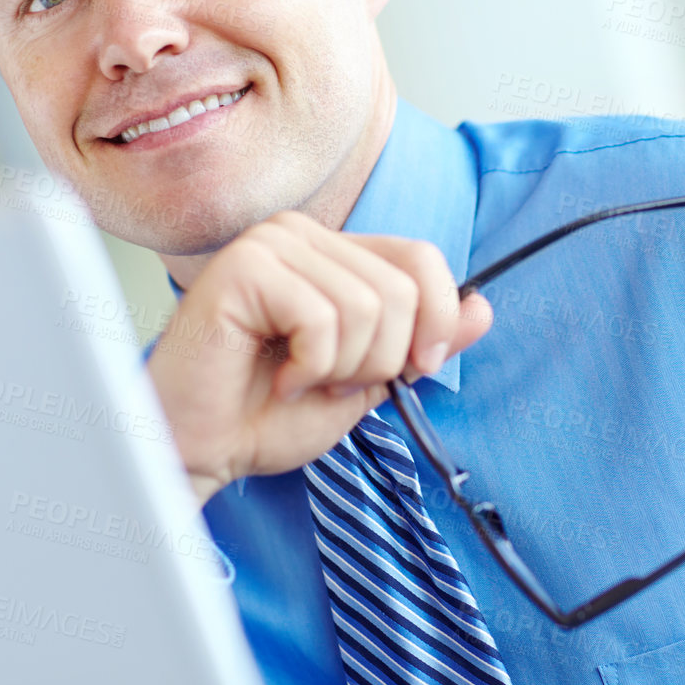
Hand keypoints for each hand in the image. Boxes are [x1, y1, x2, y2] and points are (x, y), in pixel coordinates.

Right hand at [146, 211, 492, 501]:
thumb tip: (484, 308)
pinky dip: (310, 367)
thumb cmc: (265, 416)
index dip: (437, 321)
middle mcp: (301, 234)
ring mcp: (269, 243)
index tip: (414, 370)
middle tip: (329, 381)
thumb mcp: (368, 379)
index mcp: (333, 251)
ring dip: (343, 367)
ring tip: (297, 380)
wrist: (200, 450)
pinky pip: (323, 318)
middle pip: (402, 288)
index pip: (423, 258)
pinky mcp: (243, 267)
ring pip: (368, 306)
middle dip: (383, 359)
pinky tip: (273, 376)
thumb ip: (421, 342)